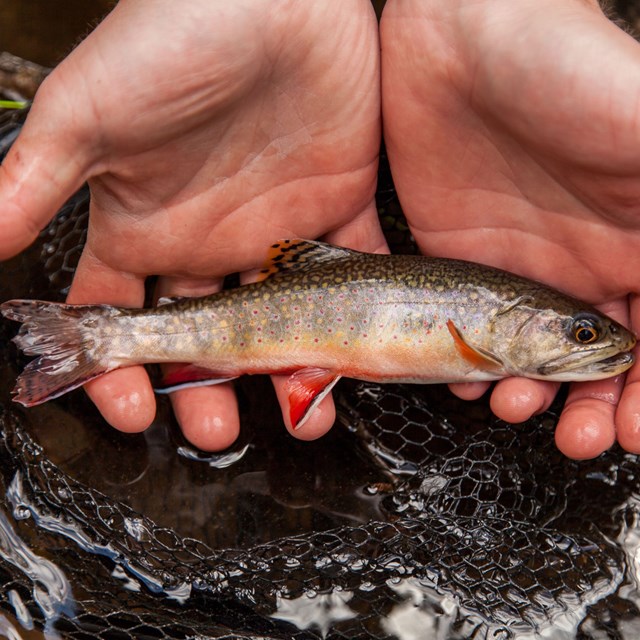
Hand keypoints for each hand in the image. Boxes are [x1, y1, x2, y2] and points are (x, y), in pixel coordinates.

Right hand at [0, 0, 382, 449]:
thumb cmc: (172, 36)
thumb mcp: (90, 113)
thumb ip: (36, 182)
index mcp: (148, 227)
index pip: (123, 318)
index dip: (119, 370)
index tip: (124, 410)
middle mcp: (211, 240)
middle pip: (206, 338)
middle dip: (207, 390)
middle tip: (214, 431)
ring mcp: (276, 232)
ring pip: (281, 323)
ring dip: (287, 372)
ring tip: (300, 414)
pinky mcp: (337, 210)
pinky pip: (352, 270)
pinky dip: (357, 312)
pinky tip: (355, 352)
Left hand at [381, 0, 639, 457]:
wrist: (462, 36)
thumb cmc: (565, 65)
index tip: (636, 431)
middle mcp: (583, 260)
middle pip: (596, 361)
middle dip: (591, 408)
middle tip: (574, 439)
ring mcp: (521, 264)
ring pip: (530, 357)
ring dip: (529, 394)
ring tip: (514, 410)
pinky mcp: (463, 258)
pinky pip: (469, 329)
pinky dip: (471, 366)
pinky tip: (467, 381)